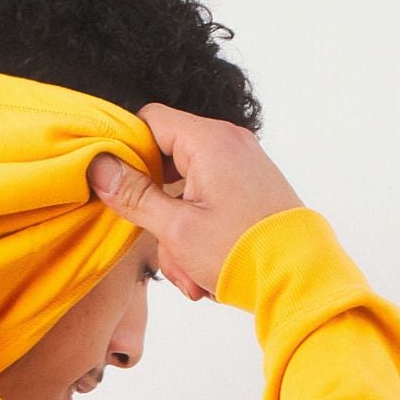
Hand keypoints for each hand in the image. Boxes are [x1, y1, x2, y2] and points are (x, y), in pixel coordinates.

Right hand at [88, 106, 305, 300]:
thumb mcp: (176, 228)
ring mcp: (243, 167)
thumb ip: (134, 195)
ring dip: (178, 236)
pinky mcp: (251, 190)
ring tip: (189, 274)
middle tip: (158, 245)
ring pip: (186, 192)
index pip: (150, 120)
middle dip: (155, 210)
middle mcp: (229, 144)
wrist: (300, 279)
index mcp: (209, 141)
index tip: (114, 183)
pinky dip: (199, 237)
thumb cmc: (243, 252)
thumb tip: (99, 167)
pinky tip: (203, 272)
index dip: (125, 148)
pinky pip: (209, 204)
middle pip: (166, 162)